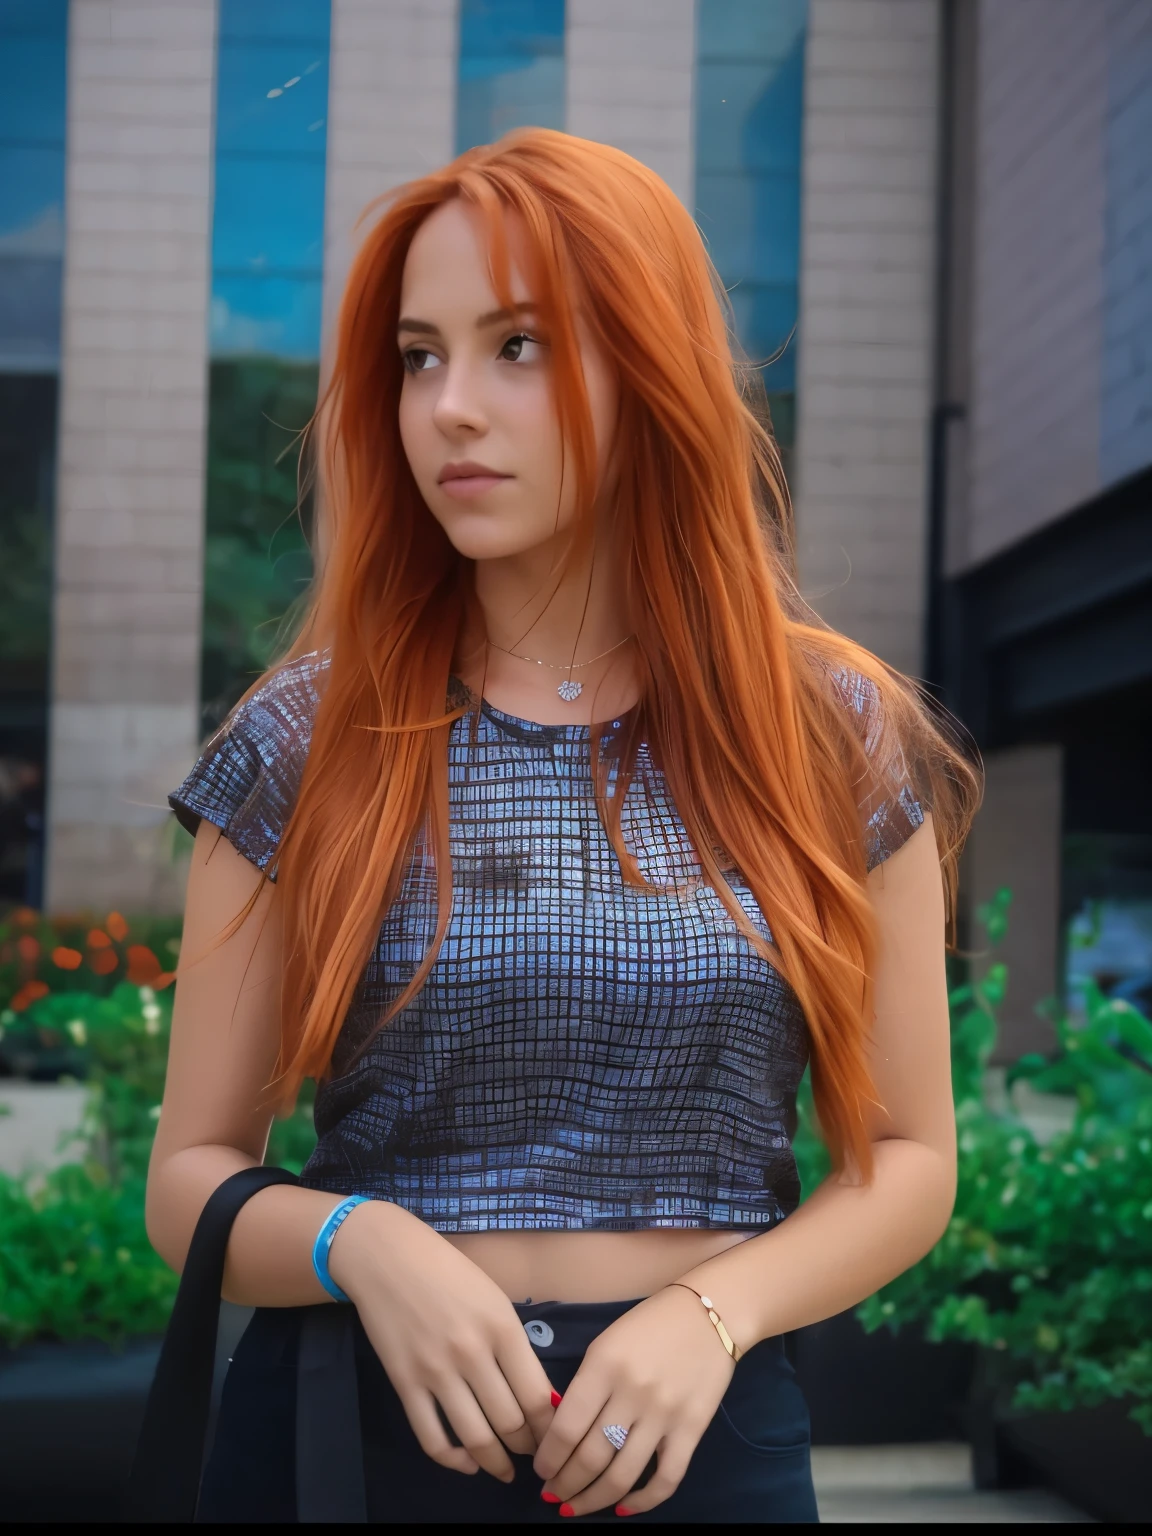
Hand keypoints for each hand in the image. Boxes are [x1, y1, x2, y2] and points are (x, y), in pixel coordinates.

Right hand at [329, 1201, 557, 1482]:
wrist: (388, 1257)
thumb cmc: (449, 1271)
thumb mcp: (494, 1299)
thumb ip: (515, 1346)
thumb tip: (539, 1397)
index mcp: (502, 1328)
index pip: (537, 1397)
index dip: (550, 1428)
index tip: (553, 1437)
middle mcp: (472, 1353)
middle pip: (510, 1422)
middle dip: (527, 1447)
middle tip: (532, 1454)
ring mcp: (435, 1371)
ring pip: (475, 1437)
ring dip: (495, 1462)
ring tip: (504, 1469)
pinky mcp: (404, 1383)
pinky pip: (431, 1438)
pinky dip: (452, 1460)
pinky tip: (466, 1462)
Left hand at [532, 1285, 735, 1515]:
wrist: (710, 1313)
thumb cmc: (650, 1324)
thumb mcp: (606, 1343)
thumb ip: (585, 1386)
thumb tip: (561, 1432)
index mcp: (603, 1366)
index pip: (566, 1428)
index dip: (548, 1458)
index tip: (540, 1470)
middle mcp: (631, 1393)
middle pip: (589, 1457)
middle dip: (564, 1483)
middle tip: (552, 1493)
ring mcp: (663, 1415)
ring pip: (621, 1476)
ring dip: (592, 1499)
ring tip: (575, 1506)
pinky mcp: (691, 1430)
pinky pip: (665, 1480)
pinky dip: (642, 1502)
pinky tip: (622, 1508)